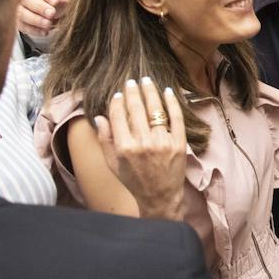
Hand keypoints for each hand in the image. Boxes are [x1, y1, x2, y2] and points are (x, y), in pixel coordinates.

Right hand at [17, 0, 70, 38]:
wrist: (46, 9)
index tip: (55, 1)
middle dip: (40, 7)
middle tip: (51, 13)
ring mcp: (17, 8)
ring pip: (22, 13)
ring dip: (36, 20)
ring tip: (48, 24)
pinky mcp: (17, 21)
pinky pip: (22, 26)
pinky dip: (34, 30)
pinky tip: (44, 32)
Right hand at [92, 77, 186, 220]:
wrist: (160, 197)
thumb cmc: (134, 181)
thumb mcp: (113, 164)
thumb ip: (105, 140)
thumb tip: (99, 117)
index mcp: (124, 148)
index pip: (119, 116)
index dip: (118, 102)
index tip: (119, 94)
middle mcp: (143, 144)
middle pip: (137, 109)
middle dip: (133, 92)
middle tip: (132, 81)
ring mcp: (162, 143)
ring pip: (155, 110)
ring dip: (150, 92)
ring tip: (147, 81)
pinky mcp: (179, 144)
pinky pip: (176, 118)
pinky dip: (172, 103)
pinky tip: (168, 91)